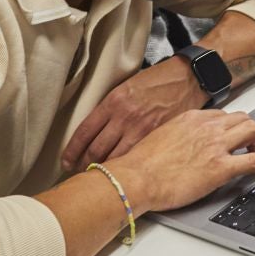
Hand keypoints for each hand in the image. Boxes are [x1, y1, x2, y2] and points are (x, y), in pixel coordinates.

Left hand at [62, 57, 202, 169]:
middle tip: (79, 172)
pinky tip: (121, 174)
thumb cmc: (159, 80)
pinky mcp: (157, 137)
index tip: (66, 161)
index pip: (84, 132)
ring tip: (99, 178)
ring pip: (114, 158)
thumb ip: (112, 108)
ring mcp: (141, 128)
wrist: (188, 77)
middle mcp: (124, 116)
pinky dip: (125, 168)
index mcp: (113, 101)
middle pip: (96, 150)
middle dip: (84, 165)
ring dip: (104, 171)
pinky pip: (135, 158)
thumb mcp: (128, 86)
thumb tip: (96, 130)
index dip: (72, 151)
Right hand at [111, 110, 254, 211]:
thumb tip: (180, 148)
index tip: (238, 132)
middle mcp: (207, 126)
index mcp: (191, 118)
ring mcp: (216, 145)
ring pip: (253, 131)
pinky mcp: (221, 167)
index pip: (222, 116)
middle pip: (243, 119)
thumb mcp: (159, 139)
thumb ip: (176, 138)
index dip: (234, 125)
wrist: (135, 177)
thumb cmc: (139, 165)